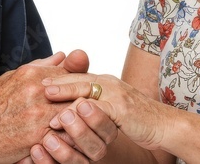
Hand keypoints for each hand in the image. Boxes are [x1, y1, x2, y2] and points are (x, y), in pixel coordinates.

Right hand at [0, 50, 89, 161]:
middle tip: (99, 110)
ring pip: (78, 115)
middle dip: (91, 102)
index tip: (92, 90)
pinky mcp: (37, 138)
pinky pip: (66, 137)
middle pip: (80, 92)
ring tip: (92, 126)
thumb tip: (63, 56)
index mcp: (32, 74)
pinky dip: (74, 139)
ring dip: (86, 121)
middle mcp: (38, 91)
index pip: (73, 72)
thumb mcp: (11, 78)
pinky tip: (77, 141)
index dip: (86, 81)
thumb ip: (41, 67)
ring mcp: (39, 115)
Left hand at [36, 73, 169, 160]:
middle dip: (56, 83)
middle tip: (35, 88)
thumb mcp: (113, 106)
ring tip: (47, 107)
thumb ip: (95, 100)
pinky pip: (96, 109)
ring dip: (65, 100)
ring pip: (85, 92)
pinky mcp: (121, 109)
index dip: (57, 78)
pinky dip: (80, 114)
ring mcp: (116, 94)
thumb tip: (76, 104)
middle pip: (77, 79)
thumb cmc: (137, 118)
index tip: (37, 80)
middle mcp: (109, 83)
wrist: (164, 124)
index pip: (77, 76)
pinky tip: (66, 120)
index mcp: (105, 81)